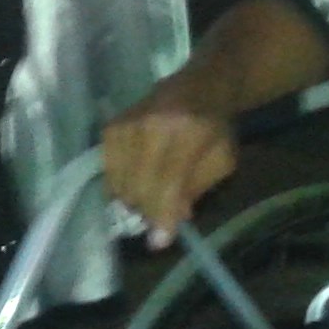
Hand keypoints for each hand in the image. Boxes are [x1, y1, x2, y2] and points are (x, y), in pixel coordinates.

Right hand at [101, 74, 238, 249]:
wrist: (199, 85)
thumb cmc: (216, 128)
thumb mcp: (221, 162)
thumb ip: (197, 189)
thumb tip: (172, 220)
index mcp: (187, 134)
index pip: (168, 184)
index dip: (162, 216)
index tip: (158, 243)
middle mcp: (152, 126)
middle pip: (139, 186)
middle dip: (147, 211)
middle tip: (156, 220)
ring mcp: (128, 123)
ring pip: (120, 180)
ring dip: (132, 198)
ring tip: (148, 199)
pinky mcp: (113, 125)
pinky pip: (107, 166)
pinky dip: (119, 181)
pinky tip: (134, 182)